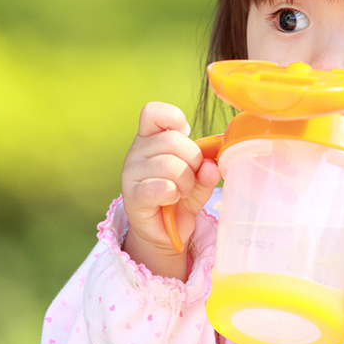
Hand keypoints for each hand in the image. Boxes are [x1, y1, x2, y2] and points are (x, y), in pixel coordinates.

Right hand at [120, 102, 219, 279]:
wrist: (165, 231)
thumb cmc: (180, 197)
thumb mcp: (198, 179)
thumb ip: (206, 170)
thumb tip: (212, 166)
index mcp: (150, 138)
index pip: (152, 112)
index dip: (173, 118)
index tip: (186, 134)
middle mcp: (137, 151)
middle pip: (173, 141)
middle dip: (193, 161)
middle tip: (191, 178)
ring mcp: (131, 173)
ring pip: (169, 164)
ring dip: (185, 181)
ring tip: (183, 192)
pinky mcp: (133, 196)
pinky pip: (158, 187)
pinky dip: (172, 193)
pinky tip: (173, 198)